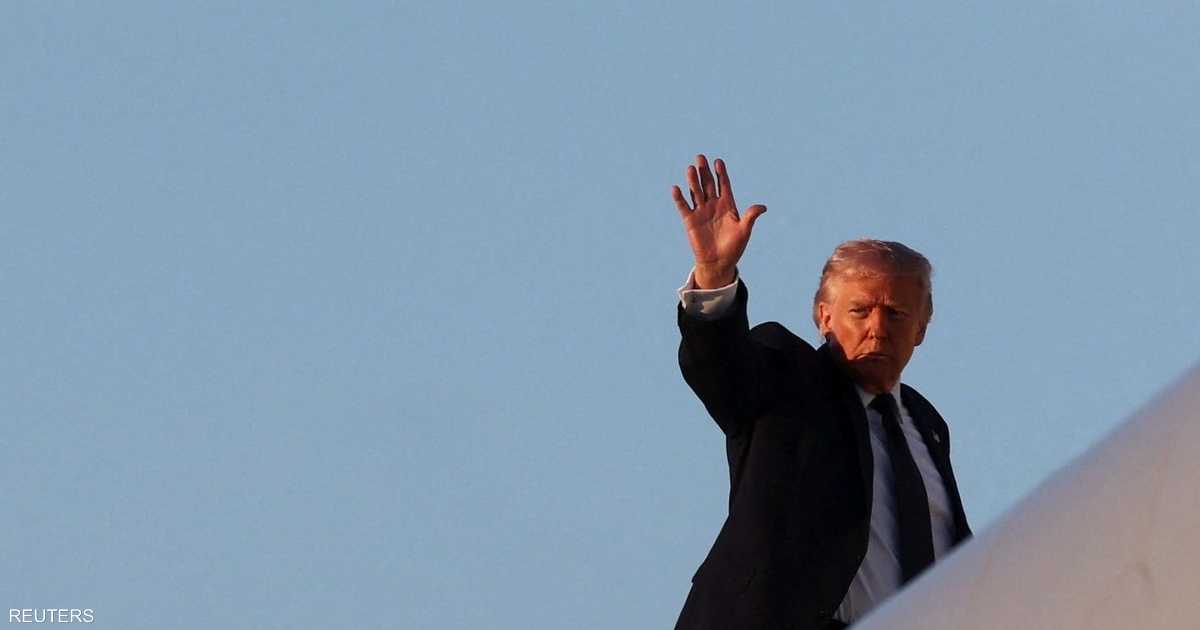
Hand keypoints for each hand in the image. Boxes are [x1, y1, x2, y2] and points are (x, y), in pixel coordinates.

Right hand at [672, 154, 766, 288]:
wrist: (719, 263)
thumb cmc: (734, 247)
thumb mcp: (744, 231)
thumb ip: (750, 216)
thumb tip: (763, 207)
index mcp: (727, 205)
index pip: (723, 185)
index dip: (721, 174)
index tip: (718, 162)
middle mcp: (713, 205)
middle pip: (708, 185)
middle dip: (704, 172)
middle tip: (700, 157)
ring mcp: (701, 212)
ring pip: (696, 192)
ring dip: (693, 181)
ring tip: (691, 168)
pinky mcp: (690, 221)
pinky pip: (684, 207)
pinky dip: (679, 198)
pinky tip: (676, 188)